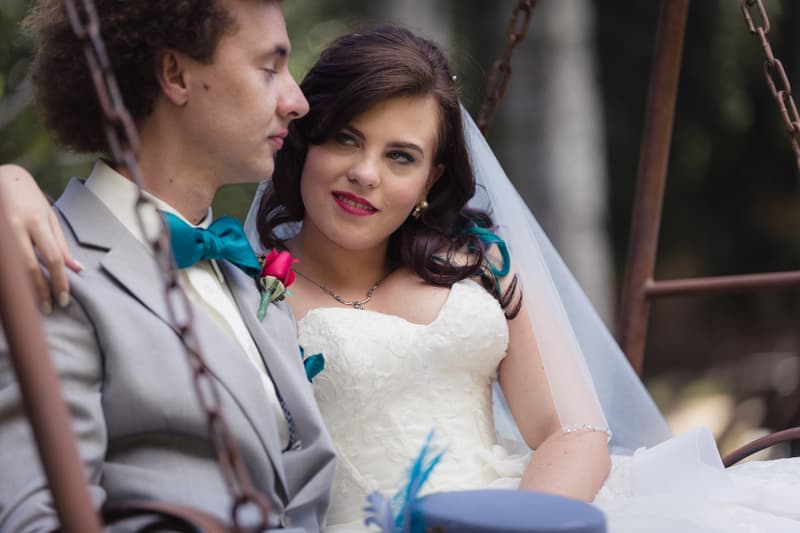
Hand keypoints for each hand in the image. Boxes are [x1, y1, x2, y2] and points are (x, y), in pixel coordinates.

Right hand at [0, 164, 82, 312]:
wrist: (1, 178)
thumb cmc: (28, 199)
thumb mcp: (49, 217)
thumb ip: (61, 244)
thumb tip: (77, 270)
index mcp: (36, 222)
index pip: (53, 258)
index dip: (59, 281)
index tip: (63, 299)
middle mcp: (16, 227)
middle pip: (31, 267)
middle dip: (40, 291)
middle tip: (48, 309)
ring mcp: (1, 232)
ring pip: (14, 267)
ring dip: (23, 289)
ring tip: (32, 305)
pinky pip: (4, 263)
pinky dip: (11, 278)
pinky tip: (17, 289)